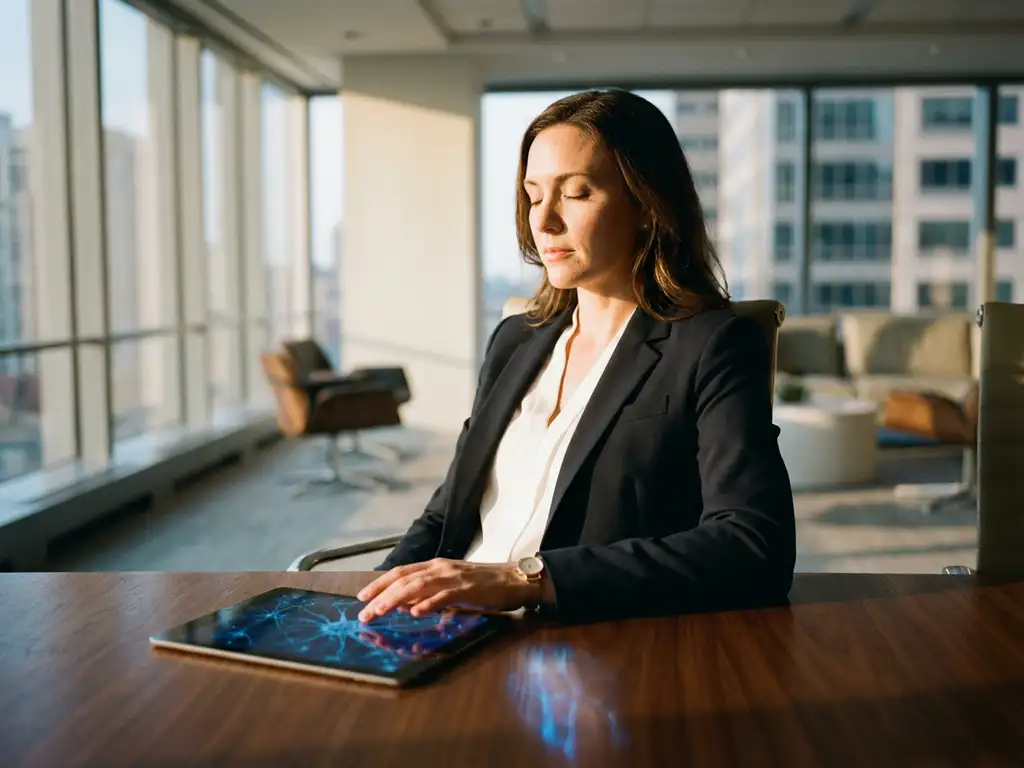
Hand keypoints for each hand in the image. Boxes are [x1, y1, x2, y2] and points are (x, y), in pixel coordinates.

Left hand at [356, 559, 537, 621]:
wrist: (513, 579)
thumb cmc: (483, 585)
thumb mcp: (450, 587)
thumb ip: (429, 593)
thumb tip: (404, 605)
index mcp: (435, 566)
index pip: (401, 572)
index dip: (379, 583)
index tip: (362, 598)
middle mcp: (440, 567)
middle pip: (403, 579)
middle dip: (380, 596)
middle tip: (364, 614)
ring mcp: (453, 576)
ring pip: (417, 585)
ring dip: (395, 600)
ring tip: (379, 612)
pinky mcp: (467, 588)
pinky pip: (443, 595)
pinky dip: (427, 603)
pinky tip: (415, 612)